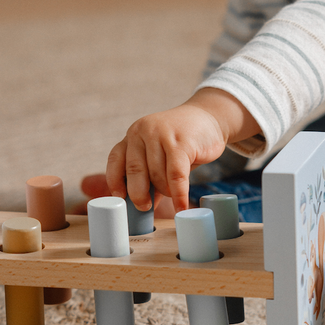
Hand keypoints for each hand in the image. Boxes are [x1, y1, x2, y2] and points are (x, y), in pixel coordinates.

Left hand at [105, 90, 258, 214]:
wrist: (209, 117)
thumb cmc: (183, 141)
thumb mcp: (161, 155)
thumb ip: (150, 175)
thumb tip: (144, 206)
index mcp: (134, 135)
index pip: (115, 159)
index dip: (115, 181)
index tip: (119, 199)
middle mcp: (143, 131)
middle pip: (134, 170)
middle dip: (138, 194)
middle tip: (145, 207)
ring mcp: (162, 134)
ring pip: (157, 175)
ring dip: (165, 191)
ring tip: (174, 195)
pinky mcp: (182, 142)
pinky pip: (176, 175)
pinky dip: (178, 194)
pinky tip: (181, 205)